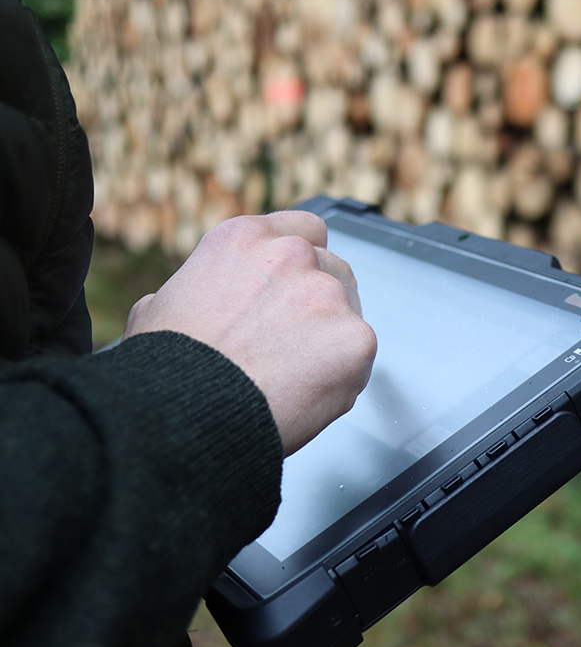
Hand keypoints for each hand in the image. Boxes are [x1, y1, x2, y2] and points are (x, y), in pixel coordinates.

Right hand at [122, 211, 376, 454]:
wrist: (184, 417)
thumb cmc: (165, 372)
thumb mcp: (155, 311)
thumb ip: (194, 292)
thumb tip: (194, 302)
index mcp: (243, 239)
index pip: (302, 229)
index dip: (300, 261)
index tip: (293, 285)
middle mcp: (291, 255)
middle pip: (330, 267)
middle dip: (315, 301)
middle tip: (289, 342)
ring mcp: (327, 294)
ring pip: (349, 308)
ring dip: (331, 333)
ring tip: (291, 373)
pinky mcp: (355, 337)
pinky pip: (359, 353)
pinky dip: (342, 373)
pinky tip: (307, 393)